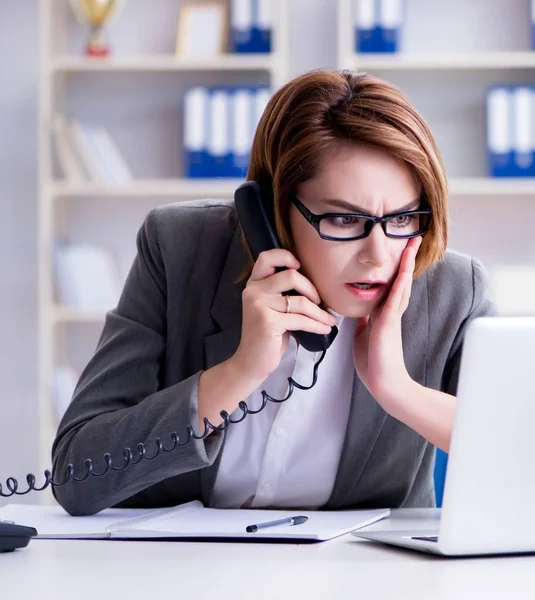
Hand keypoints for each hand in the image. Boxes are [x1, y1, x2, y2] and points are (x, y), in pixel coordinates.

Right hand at [232, 249, 336, 382]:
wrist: (251, 361)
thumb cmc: (267, 334)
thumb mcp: (271, 307)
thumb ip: (282, 292)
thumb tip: (317, 285)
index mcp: (254, 284)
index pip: (266, 257)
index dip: (285, 256)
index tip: (299, 267)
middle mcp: (253, 291)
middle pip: (291, 276)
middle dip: (312, 289)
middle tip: (320, 302)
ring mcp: (259, 306)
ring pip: (300, 301)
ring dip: (320, 312)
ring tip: (328, 320)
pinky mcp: (267, 321)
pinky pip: (301, 319)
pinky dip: (317, 324)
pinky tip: (324, 328)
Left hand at [352, 236, 421, 409]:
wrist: (384, 384)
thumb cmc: (374, 363)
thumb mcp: (364, 336)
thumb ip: (365, 321)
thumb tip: (361, 311)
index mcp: (383, 314)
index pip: (392, 285)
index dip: (397, 268)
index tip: (401, 251)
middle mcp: (390, 312)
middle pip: (401, 279)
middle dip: (407, 259)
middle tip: (414, 238)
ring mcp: (391, 317)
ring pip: (401, 285)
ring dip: (406, 264)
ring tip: (412, 244)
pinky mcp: (388, 324)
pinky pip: (394, 300)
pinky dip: (400, 285)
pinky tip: (404, 272)